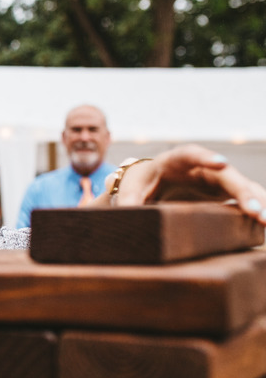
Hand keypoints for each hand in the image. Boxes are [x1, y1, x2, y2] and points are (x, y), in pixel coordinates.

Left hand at [112, 144, 265, 223]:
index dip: (207, 157)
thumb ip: (128, 201)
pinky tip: (264, 223)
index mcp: (176, 159)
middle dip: (242, 191)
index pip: (192, 154)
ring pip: (242, 186)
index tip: (221, 163)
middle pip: (226, 174)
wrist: (151, 182)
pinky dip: (258, 208)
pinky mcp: (225, 192)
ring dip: (257, 202)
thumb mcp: (131, 190)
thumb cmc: (141, 183)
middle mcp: (203, 166)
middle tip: (255, 211)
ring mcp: (217, 178)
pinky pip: (246, 198)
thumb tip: (124, 217)